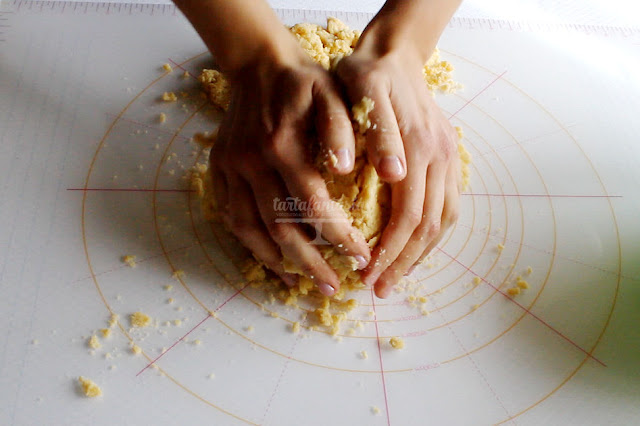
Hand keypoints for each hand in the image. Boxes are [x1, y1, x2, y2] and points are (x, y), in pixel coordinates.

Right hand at [210, 48, 370, 296]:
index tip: (360, 257)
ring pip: (250, 229)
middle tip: (332, 286)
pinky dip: (250, 244)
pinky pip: (231, 217)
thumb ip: (341, 129)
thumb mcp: (332, 94)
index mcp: (282, 145)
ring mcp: (229, 169)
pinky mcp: (218, 171)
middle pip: (280, 227)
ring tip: (300, 282)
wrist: (258, 66)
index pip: (314, 206)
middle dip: (310, 262)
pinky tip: (271, 259)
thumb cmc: (304, 83)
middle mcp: (251, 162)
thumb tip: (347, 170)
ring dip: (277, 261)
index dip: (339, 237)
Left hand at [335, 45, 460, 297]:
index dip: (389, 250)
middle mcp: (439, 157)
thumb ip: (380, 131)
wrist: (394, 54)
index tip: (368, 274)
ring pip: (443, 221)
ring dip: (419, 254)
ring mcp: (448, 158)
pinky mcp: (447, 159)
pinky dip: (433, 234)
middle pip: (427, 225)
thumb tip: (392, 176)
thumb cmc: (367, 75)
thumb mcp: (363, 90)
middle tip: (378, 288)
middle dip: (402, 262)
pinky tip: (415, 249)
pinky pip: (449, 205)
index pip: (407, 215)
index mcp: (419, 146)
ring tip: (396, 277)